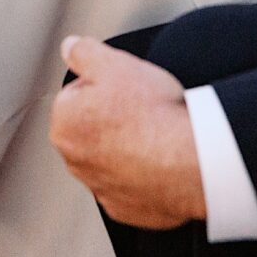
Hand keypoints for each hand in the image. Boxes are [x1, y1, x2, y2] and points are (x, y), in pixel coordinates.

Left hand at [49, 36, 204, 229]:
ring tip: (155, 134)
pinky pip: (131, 185)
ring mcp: (101, 188)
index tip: (125, 88)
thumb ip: (84, 52)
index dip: (105, 85)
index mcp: (65, 124)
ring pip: (111, 158)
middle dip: (112, 118)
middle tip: (142, 109)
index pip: (76, 94)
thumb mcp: (115, 63)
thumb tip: (70, 47)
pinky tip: (160, 160)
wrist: (191, 160)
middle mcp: (76, 161)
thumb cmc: (154, 115)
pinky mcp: (126, 208)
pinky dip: (143, 174)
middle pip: (92, 128)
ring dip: (127, 147)